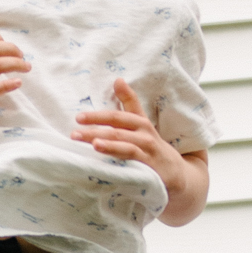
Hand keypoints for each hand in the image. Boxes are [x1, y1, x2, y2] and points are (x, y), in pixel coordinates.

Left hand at [71, 80, 205, 223]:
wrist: (177, 173)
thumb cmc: (151, 145)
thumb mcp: (142, 123)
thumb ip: (129, 103)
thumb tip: (118, 80)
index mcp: (140, 123)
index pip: (117, 116)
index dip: (98, 115)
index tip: (79, 117)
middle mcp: (145, 136)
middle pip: (117, 130)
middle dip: (95, 130)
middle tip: (74, 133)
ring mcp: (147, 153)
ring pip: (125, 146)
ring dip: (108, 145)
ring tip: (93, 144)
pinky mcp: (150, 170)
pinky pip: (134, 164)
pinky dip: (121, 163)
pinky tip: (107, 164)